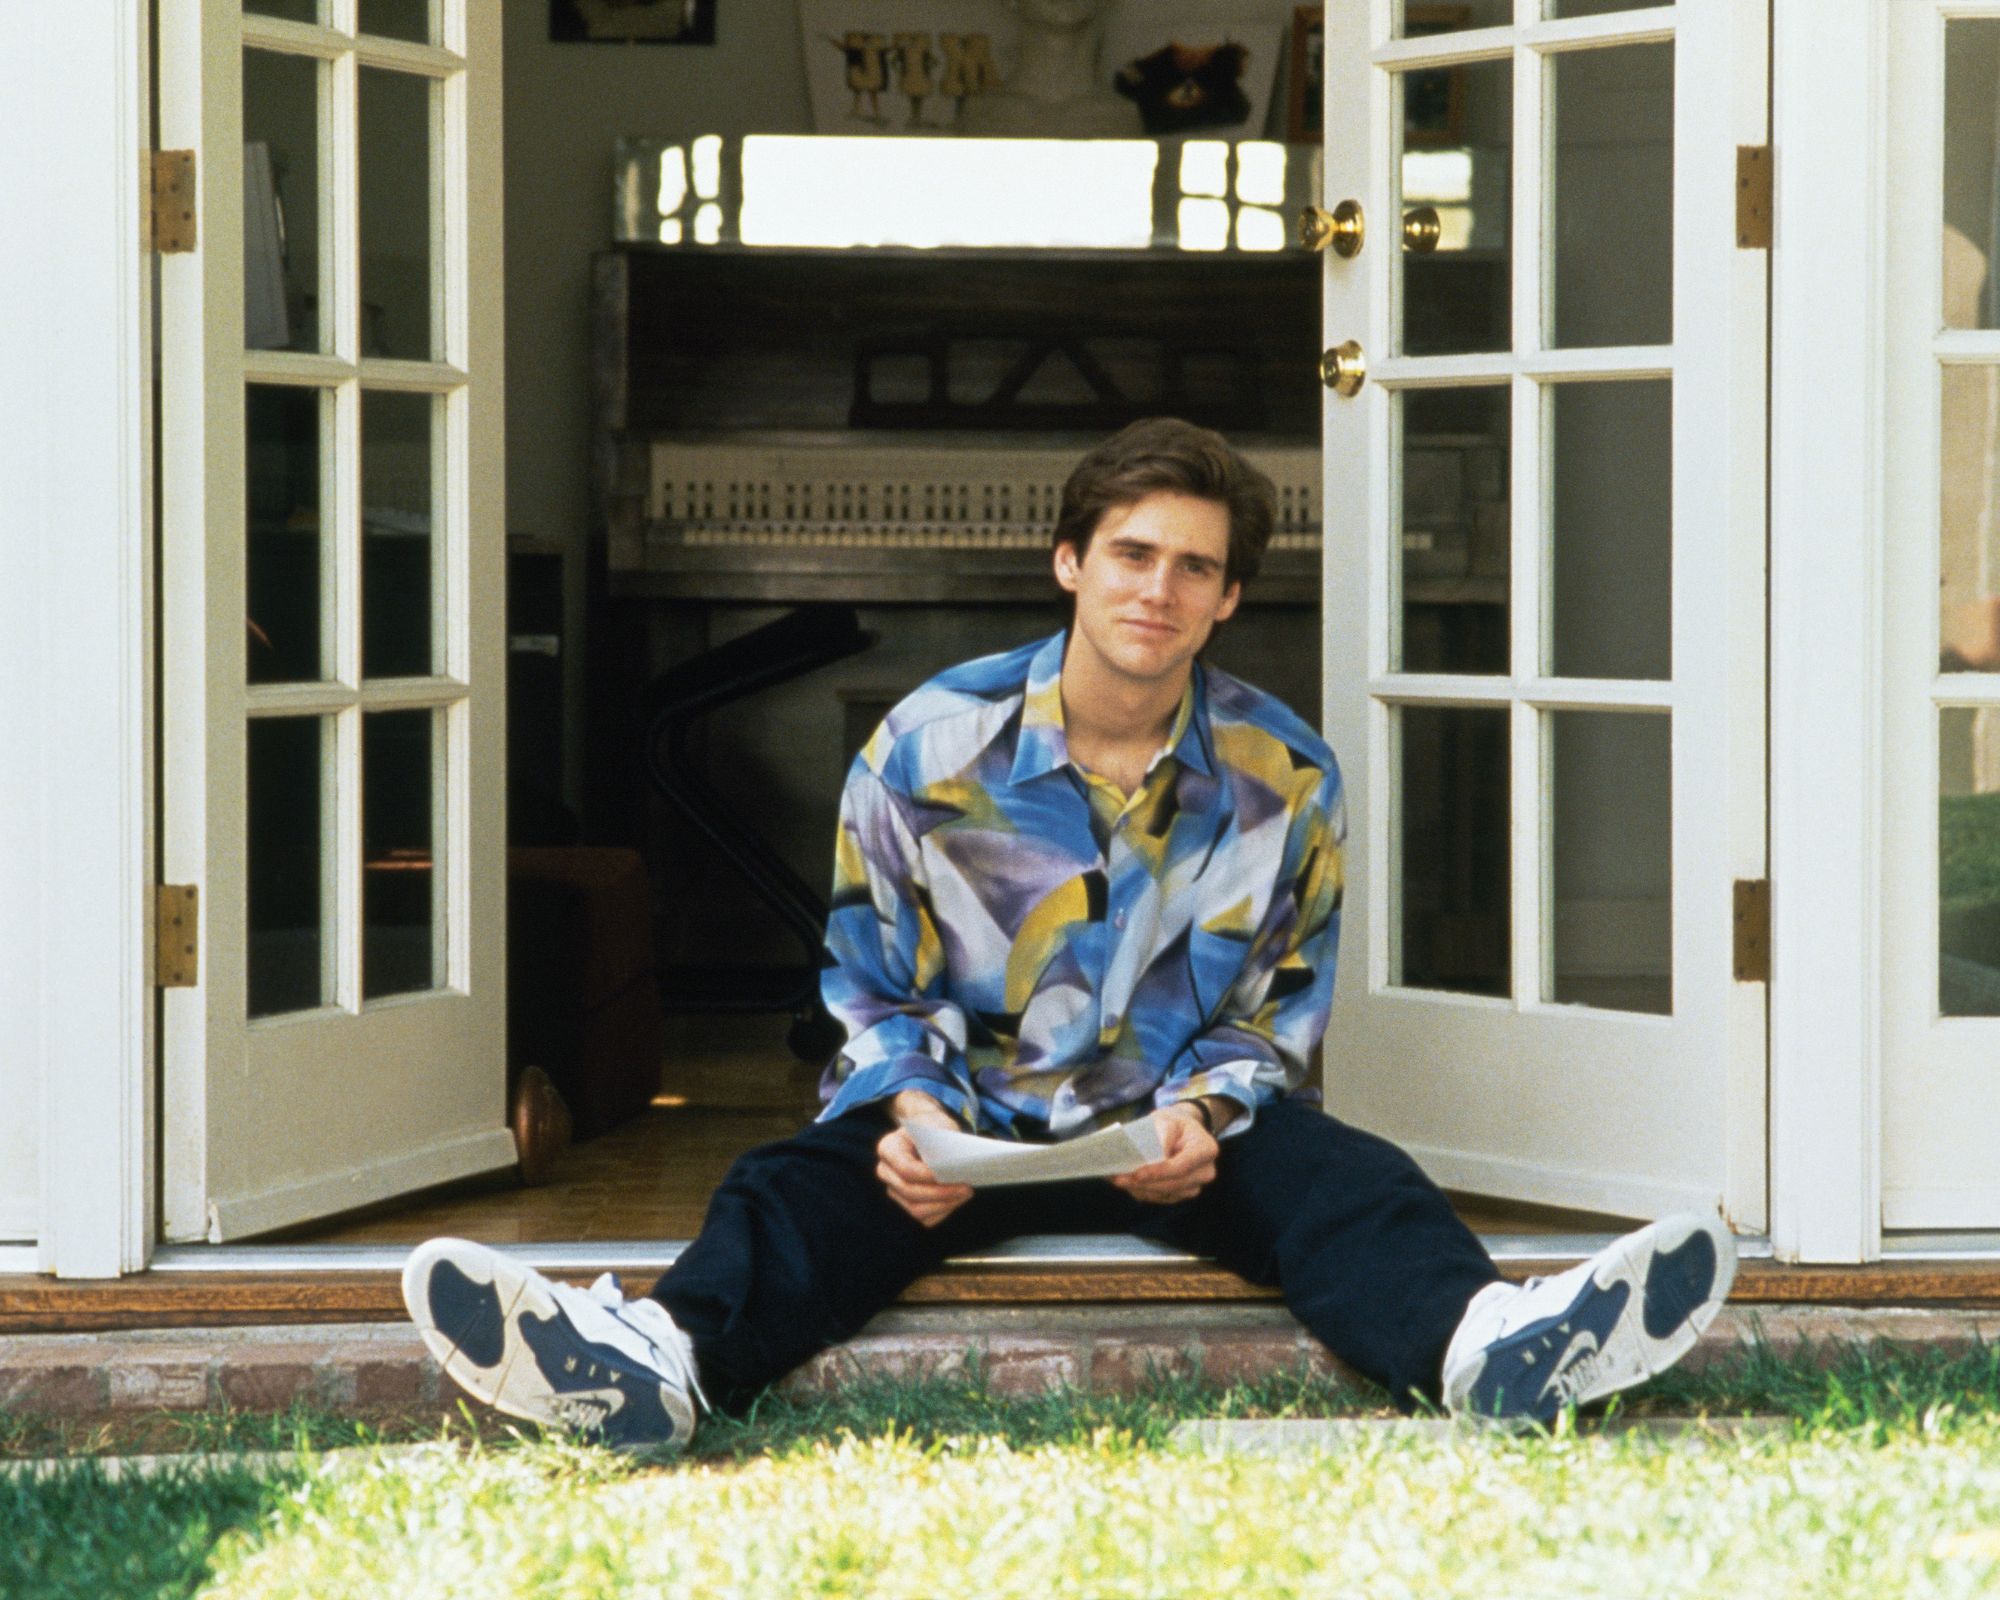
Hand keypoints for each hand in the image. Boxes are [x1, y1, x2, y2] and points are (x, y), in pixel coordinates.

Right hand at [876, 1091, 974, 1227]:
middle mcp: (886, 1172)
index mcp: (888, 1148)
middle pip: (910, 1192)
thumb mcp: (937, 1125)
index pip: (905, 1168)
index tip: (949, 1173)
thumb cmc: (934, 1128)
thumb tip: (955, 1165)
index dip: (926, 1175)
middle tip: (967, 1187)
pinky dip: (943, 1211)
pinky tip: (958, 1199)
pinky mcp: (906, 1204)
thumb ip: (942, 1142)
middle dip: (941, 1193)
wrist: (928, 1135)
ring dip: (944, 1204)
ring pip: (916, 1210)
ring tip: (965, 1193)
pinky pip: (924, 1218)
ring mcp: (894, 1190)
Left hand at [1111, 1104, 1219, 1204]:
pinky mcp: (1181, 1194)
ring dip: (1140, 1189)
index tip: (1138, 1173)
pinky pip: (1160, 1198)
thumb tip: (1148, 1158)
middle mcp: (1205, 1172)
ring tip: (1118, 1179)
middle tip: (1119, 1178)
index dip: (1160, 1172)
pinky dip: (1142, 1191)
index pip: (1182, 1166)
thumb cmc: (1173, 1123)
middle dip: (1145, 1183)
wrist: (1181, 1132)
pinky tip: (1127, 1183)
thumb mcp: (1167, 1119)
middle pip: (1173, 1184)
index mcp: (1206, 1149)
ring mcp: (1194, 1186)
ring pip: (1164, 1194)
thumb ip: (1161, 1135)